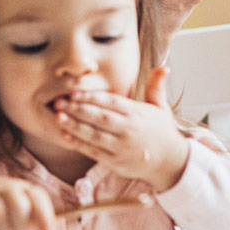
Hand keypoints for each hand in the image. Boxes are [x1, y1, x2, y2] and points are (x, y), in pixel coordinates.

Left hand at [52, 67, 189, 191]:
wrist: (171, 162)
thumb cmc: (161, 131)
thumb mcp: (161, 107)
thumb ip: (156, 86)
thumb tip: (163, 66)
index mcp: (137, 113)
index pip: (112, 102)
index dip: (92, 97)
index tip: (74, 92)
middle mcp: (129, 130)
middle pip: (100, 118)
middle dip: (78, 109)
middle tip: (59, 102)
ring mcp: (122, 147)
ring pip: (95, 135)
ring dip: (75, 126)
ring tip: (58, 117)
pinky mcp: (116, 162)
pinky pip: (94, 152)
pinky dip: (79, 144)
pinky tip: (66, 135)